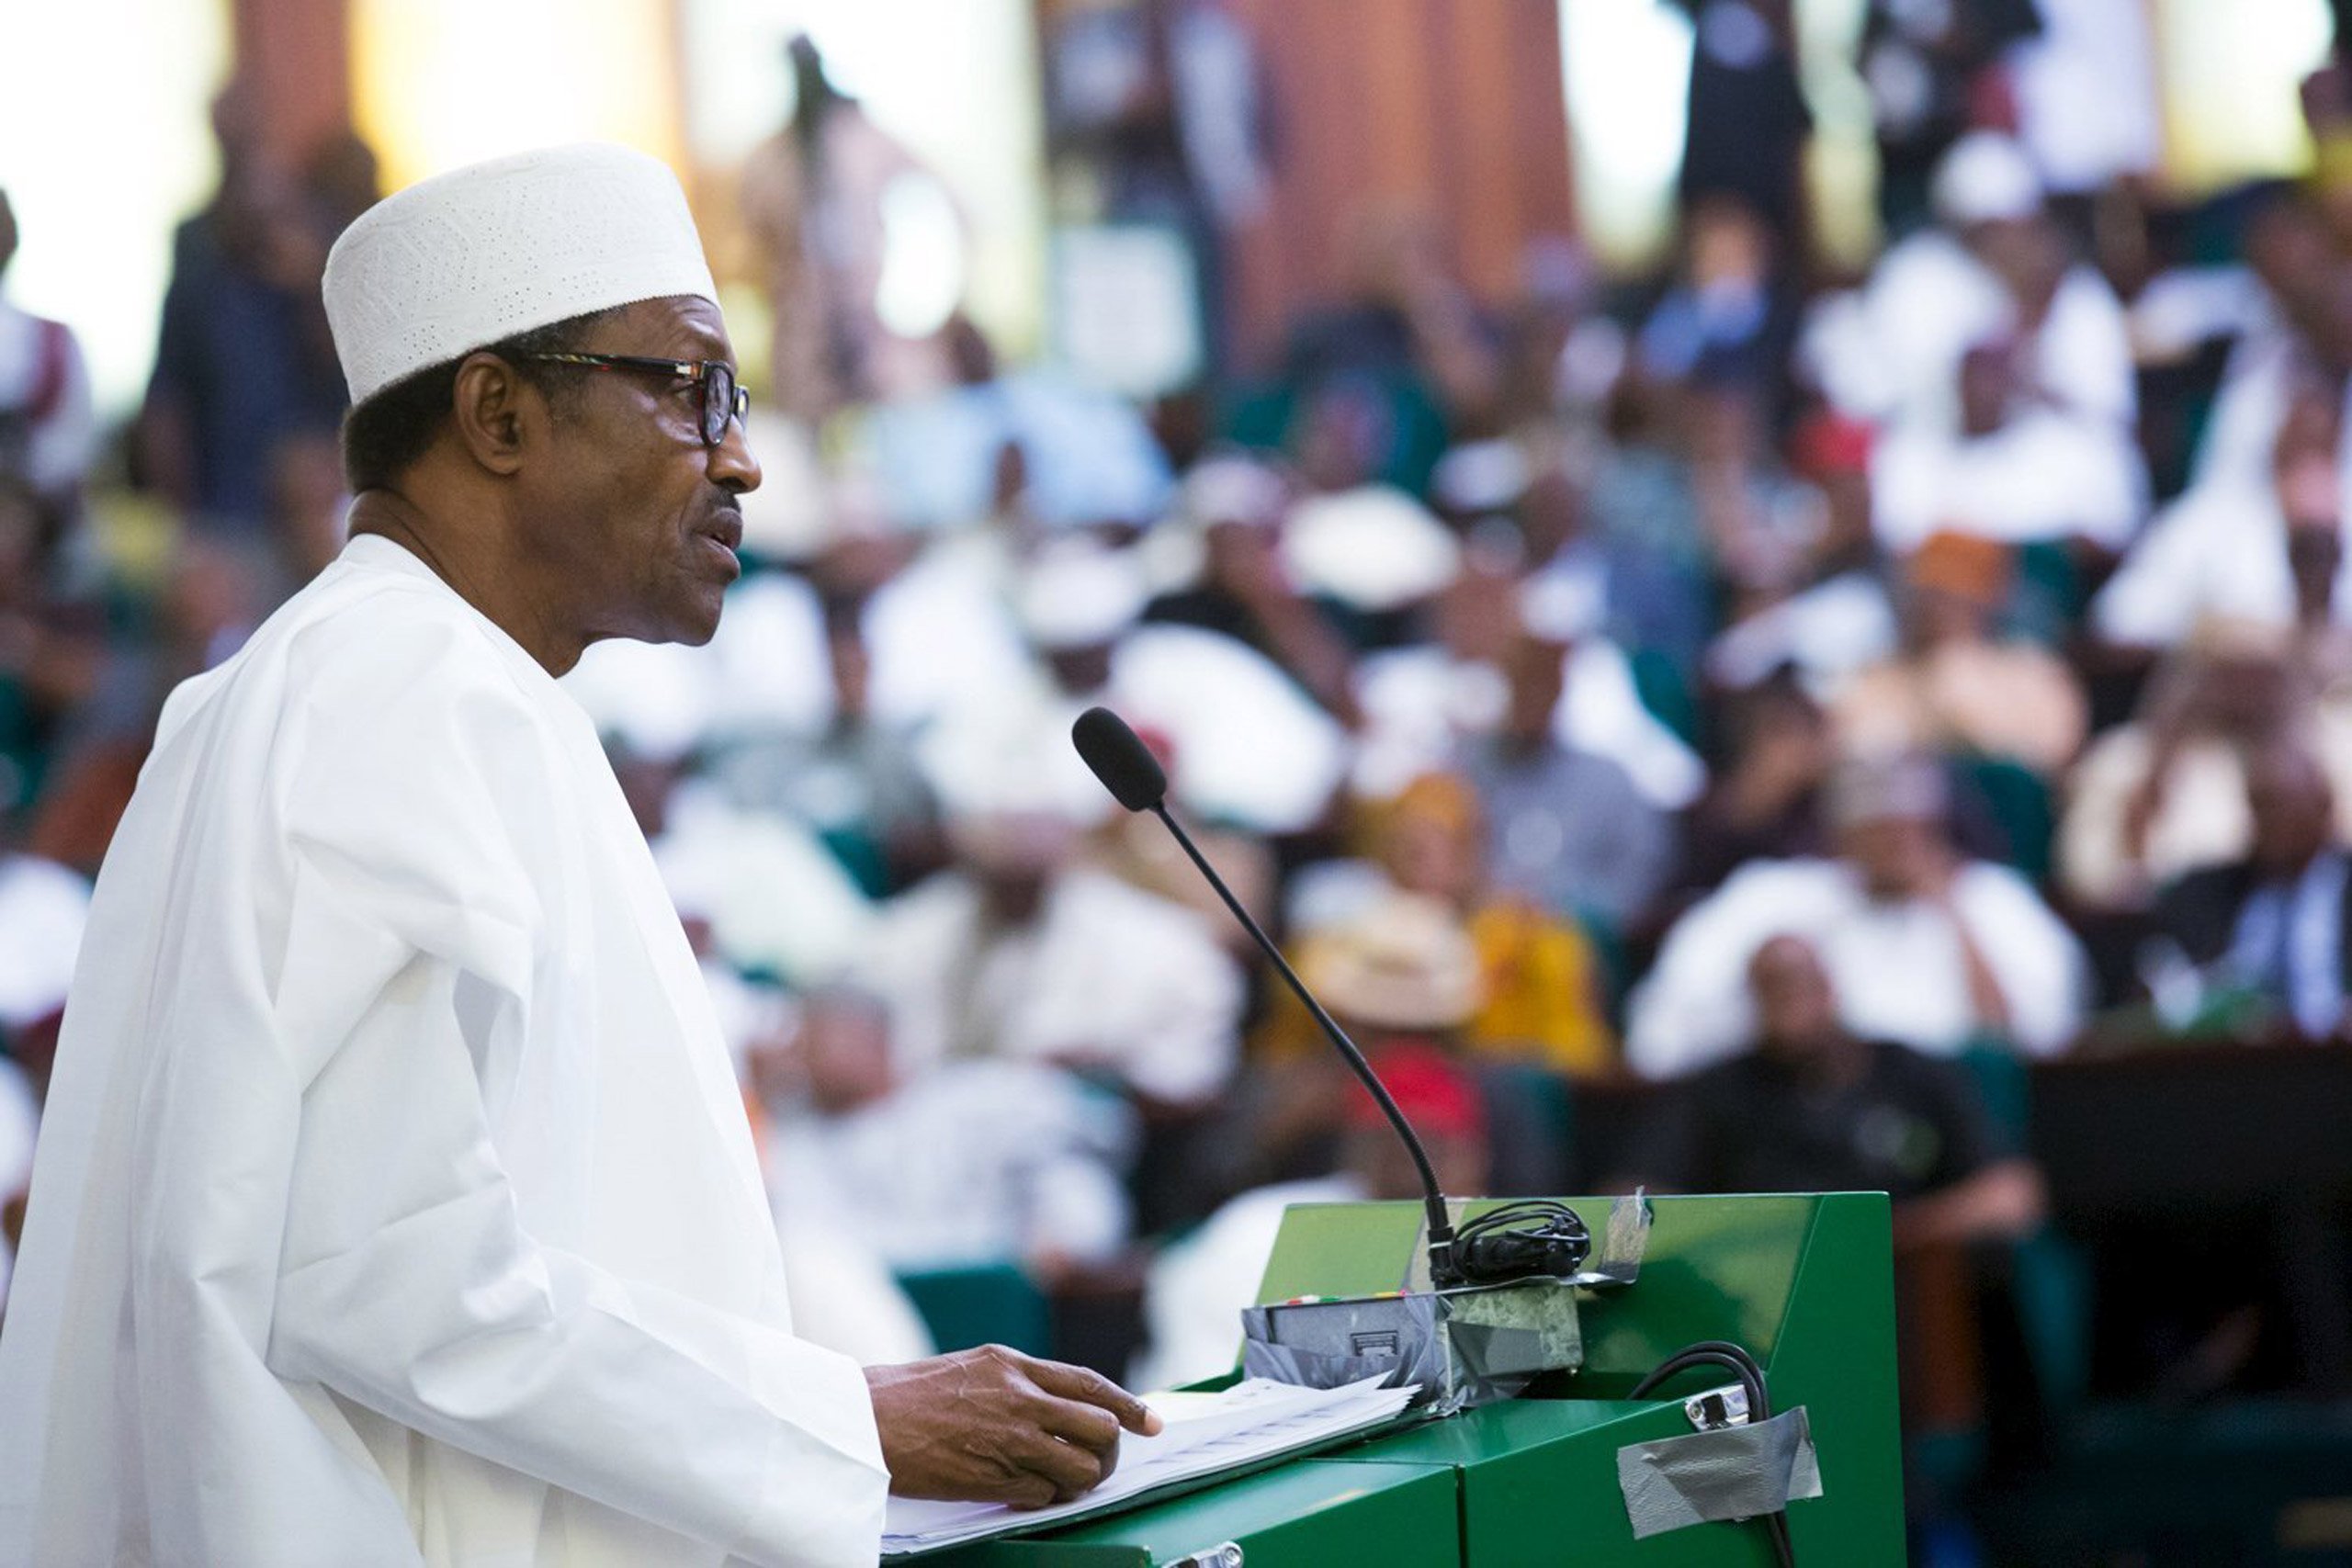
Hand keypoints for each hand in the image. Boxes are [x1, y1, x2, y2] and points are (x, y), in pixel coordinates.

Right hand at [864, 1345, 1162, 1507]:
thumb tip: (1061, 1405)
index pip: (1091, 1384)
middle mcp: (1021, 1398)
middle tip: (1099, 1463)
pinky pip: (1045, 1494)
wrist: (867, 1421)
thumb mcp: (974, 1367)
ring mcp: (1010, 1439)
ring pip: (1081, 1468)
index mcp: (1015, 1364)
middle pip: (1099, 1428)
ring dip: (1080, 1481)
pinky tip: (1028, 1491)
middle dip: (1108, 1452)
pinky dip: (1045, 1498)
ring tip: (1063, 1482)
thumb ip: (1020, 1381)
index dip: (1129, 1405)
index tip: (1151, 1423)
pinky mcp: (994, 1477)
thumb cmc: (912, 1395)